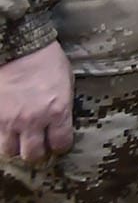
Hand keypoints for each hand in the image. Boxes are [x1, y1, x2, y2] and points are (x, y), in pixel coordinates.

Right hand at [0, 42, 73, 163]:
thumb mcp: (66, 84)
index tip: (58, 143)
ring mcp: (10, 120)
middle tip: (38, 146)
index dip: (60, 146)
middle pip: (33, 155)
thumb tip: (61, 121)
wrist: (20, 47)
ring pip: (10, 152)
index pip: (60, 144)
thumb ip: (63, 106)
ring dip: (16, 148)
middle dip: (37, 153)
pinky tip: (7, 131)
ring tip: (19, 140)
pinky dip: (1, 137)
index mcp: (58, 111)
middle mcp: (33, 121)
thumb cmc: (48, 61)